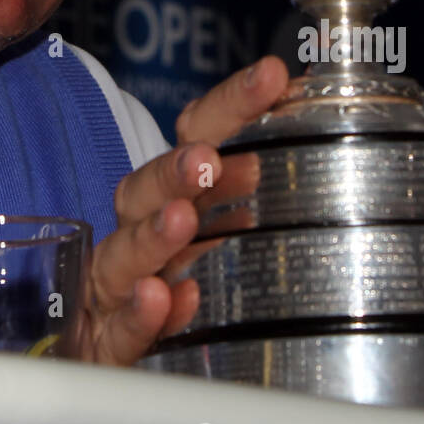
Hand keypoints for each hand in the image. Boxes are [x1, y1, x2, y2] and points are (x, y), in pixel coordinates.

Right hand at [70, 54, 289, 364]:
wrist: (101, 346)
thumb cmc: (174, 274)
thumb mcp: (220, 221)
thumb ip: (262, 175)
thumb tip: (322, 102)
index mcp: (170, 191)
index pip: (196, 134)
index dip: (232, 104)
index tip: (271, 77)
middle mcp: (138, 229)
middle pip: (146, 188)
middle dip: (175, 171)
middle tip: (208, 159)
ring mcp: (117, 286)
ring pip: (122, 254)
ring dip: (152, 235)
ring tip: (181, 221)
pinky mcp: (105, 343)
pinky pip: (119, 329)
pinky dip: (140, 314)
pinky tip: (160, 300)